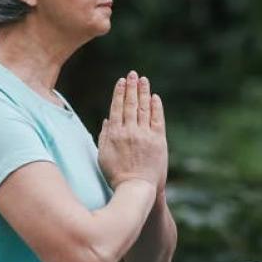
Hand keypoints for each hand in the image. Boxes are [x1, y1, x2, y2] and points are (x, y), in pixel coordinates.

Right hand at [98, 70, 167, 190]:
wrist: (136, 188)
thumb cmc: (116, 174)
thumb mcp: (103, 155)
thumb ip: (104, 135)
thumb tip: (108, 119)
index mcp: (114, 134)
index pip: (117, 107)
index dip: (119, 92)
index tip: (122, 81)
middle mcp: (129, 131)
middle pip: (130, 104)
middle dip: (132, 87)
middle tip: (133, 74)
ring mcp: (145, 135)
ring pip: (144, 109)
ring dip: (144, 92)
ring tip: (143, 80)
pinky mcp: (158, 141)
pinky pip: (157, 119)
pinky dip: (156, 107)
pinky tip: (155, 97)